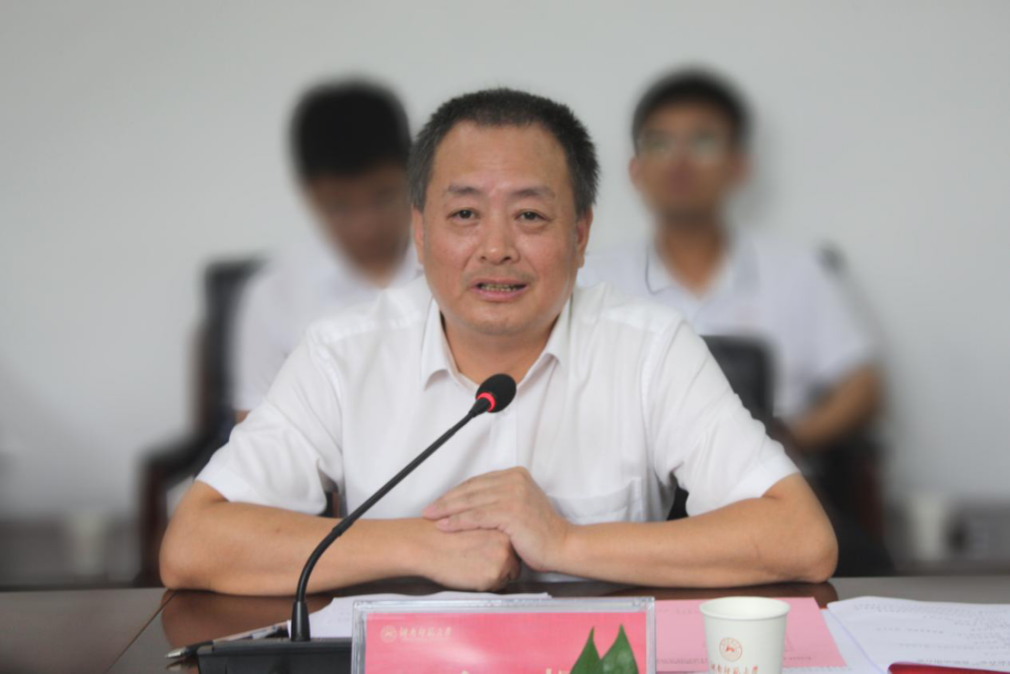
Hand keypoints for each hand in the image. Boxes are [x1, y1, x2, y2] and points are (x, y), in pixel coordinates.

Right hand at [418, 523, 520, 590]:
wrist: (426, 544)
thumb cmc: (444, 535)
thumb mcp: (474, 525)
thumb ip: (491, 533)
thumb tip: (501, 548)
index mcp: (501, 526)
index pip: (512, 547)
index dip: (498, 553)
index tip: (483, 553)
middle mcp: (507, 541)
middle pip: (514, 561)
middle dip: (500, 565)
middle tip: (477, 561)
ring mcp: (502, 558)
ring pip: (507, 576)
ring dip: (494, 576)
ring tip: (471, 567)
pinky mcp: (493, 574)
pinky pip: (497, 587)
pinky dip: (485, 585)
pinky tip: (468, 574)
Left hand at [423, 467, 572, 572]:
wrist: (561, 546)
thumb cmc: (540, 532)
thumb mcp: (521, 504)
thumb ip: (501, 497)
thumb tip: (475, 500)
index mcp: (516, 475)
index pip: (477, 481)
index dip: (456, 492)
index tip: (439, 501)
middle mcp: (514, 480)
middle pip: (471, 489)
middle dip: (446, 500)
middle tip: (428, 510)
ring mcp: (512, 494)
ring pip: (470, 501)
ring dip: (447, 510)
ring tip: (431, 517)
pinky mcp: (509, 511)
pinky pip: (476, 516)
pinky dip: (457, 521)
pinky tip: (444, 526)